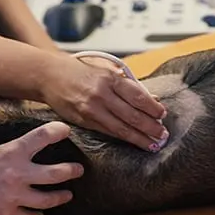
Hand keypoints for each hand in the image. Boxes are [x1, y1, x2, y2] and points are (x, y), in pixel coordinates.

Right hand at [0, 122, 83, 214]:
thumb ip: (2, 151)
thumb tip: (10, 150)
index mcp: (10, 153)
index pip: (41, 137)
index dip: (57, 131)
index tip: (65, 129)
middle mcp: (17, 175)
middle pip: (55, 173)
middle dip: (70, 171)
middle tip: (79, 169)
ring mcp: (13, 198)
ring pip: (47, 199)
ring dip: (60, 196)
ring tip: (67, 194)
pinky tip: (40, 214)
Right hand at [40, 55, 167, 151]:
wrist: (51, 76)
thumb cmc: (80, 71)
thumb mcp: (105, 71)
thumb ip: (127, 84)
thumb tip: (151, 98)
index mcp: (109, 78)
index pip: (137, 96)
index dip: (152, 107)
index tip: (162, 114)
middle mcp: (102, 94)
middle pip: (132, 115)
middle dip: (150, 127)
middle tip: (163, 134)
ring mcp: (92, 109)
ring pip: (121, 128)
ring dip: (140, 138)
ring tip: (153, 143)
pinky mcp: (84, 121)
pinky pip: (108, 132)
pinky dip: (123, 138)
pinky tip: (133, 142)